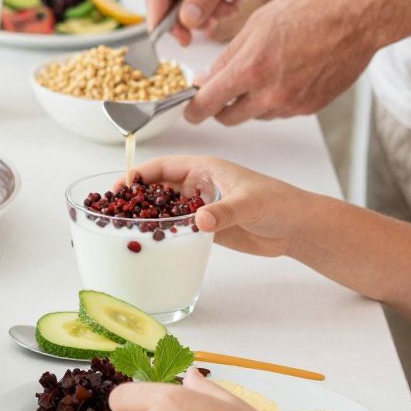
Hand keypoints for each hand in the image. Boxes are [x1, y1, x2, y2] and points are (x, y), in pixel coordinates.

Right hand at [129, 154, 311, 255]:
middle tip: (113, 213)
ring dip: (148, 217)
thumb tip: (199, 220)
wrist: (296, 227)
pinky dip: (164, 234)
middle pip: (159, 188)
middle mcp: (199, 185)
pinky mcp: (207, 228)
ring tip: (126, 231)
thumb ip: (224, 211)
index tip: (119, 188)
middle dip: (136, 198)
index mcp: (205, 168)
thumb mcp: (249, 203)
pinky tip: (151, 244)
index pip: (163, 166)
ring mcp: (201, 206)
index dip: (139, 174)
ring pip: (166, 209)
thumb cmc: (278, 203)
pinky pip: (178, 228)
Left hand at [184, 0, 380, 125]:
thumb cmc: (311, 10)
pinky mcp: (311, 108)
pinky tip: (285, 72)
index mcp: (252, 68)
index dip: (193, 108)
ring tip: (263, 69)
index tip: (189, 108)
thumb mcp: (258, 23)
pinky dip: (275, 98)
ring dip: (250, 101)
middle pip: (229, 118)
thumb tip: (206, 78)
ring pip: (256, 114)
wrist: (357, 18)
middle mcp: (271, 94)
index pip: (208, 103)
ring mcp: (293, 104)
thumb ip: (228, 56)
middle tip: (219, 90)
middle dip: (218, 107)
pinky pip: (281, 110)